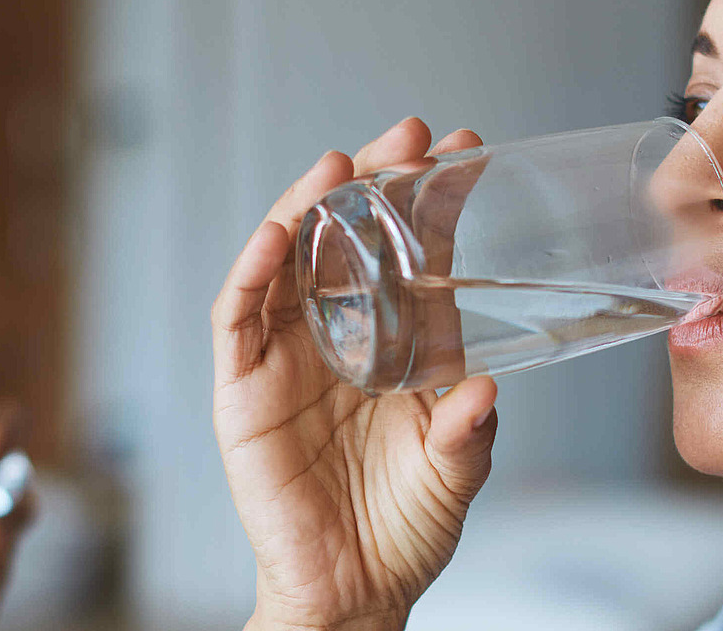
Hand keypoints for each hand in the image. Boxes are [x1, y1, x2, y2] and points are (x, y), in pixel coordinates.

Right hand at [212, 118, 500, 630]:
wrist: (352, 595)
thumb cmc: (403, 530)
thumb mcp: (456, 474)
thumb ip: (470, 430)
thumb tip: (484, 389)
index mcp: (395, 343)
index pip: (412, 254)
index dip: (433, 200)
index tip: (467, 152)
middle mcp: (337, 336)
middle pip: (345, 237)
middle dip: (372, 181)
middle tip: (409, 136)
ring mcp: (284, 358)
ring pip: (286, 261)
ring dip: (306, 207)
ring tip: (339, 165)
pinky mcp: (241, 390)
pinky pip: (237, 319)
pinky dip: (251, 271)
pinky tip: (274, 234)